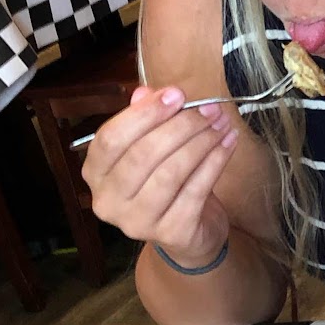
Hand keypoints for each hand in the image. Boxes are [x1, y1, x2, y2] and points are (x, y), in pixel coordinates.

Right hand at [82, 86, 237, 268]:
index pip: (110, 139)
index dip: (144, 113)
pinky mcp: (171, 232)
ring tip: (221, 124)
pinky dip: (215, 161)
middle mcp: (108, 201)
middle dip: (181, 126)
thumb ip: (145, 119)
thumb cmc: (166, 182)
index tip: (176, 94)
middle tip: (209, 109)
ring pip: (171, 172)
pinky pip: (196, 189)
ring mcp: (136, 222)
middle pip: (143, 154)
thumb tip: (146, 92)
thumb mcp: (152, 147)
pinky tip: (228, 143)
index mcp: (95, 174)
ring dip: (201, 142)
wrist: (188, 232)